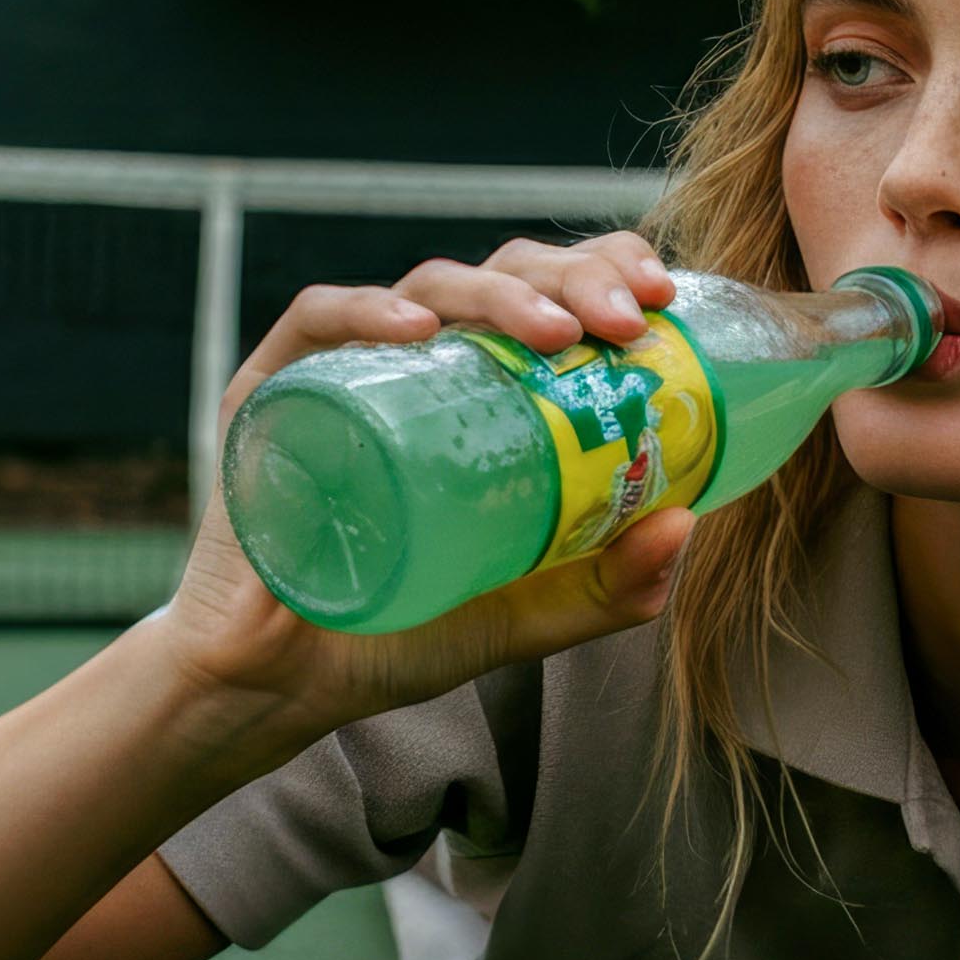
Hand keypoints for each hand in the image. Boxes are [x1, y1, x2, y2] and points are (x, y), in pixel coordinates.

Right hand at [160, 230, 696, 735]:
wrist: (280, 686)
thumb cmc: (398, 635)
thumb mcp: (524, 614)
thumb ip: (605, 587)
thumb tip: (687, 524)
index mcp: (484, 389)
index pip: (552, 294)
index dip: (608, 273)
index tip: (663, 299)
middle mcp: (422, 363)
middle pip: (503, 275)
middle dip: (574, 279)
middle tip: (625, 320)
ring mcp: (348, 369)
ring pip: (428, 284)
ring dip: (499, 293)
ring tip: (554, 332)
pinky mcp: (272, 389)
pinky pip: (319, 321)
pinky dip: (368, 311)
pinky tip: (418, 330)